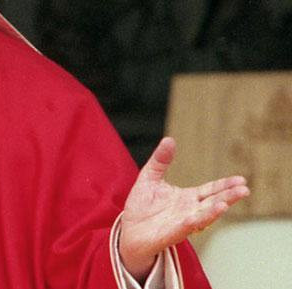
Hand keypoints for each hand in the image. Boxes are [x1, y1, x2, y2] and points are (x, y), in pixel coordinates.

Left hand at [119, 137, 248, 280]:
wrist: (129, 231)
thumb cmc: (142, 206)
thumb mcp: (149, 177)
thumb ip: (160, 160)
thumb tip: (169, 139)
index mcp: (187, 198)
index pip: (210, 190)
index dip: (225, 185)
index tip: (241, 180)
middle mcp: (189, 211)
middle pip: (213, 203)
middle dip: (228, 197)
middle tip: (244, 190)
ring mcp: (181, 223)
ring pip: (202, 217)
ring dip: (214, 211)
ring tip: (226, 204)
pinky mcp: (170, 235)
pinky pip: (182, 229)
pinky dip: (190, 223)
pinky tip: (196, 218)